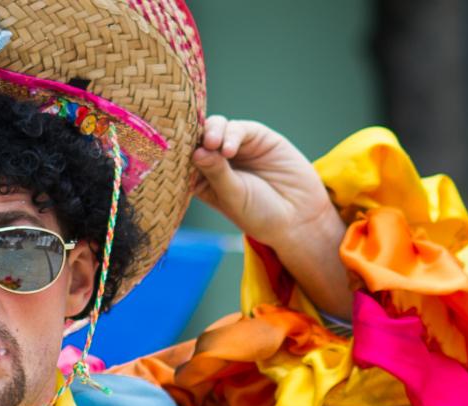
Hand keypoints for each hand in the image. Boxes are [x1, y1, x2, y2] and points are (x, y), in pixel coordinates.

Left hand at [191, 116, 352, 319]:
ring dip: (211, 132)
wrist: (299, 217)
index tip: (168, 151)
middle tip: (198, 146)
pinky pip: (239, 128)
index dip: (176, 152)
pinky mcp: (257, 137)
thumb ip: (216, 173)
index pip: (182, 158)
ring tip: (213, 145)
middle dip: (193, 137)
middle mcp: (216, 160)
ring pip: (215, 128)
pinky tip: (229, 149)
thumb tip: (197, 150)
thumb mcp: (232, 198)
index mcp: (202, 179)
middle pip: (196, 138)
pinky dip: (231, 134)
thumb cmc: (260, 214)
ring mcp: (236, 146)